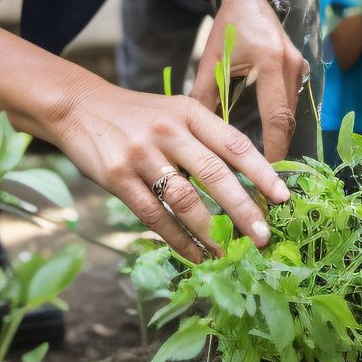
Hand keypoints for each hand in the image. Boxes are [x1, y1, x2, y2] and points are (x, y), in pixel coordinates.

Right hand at [48, 80, 289, 263]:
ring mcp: (142, 155)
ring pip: (185, 200)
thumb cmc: (135, 115)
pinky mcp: (118, 178)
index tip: (282, 198)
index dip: (261, 172)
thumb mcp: (173, 112)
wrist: (78, 107)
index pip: (234, 144)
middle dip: (243, 210)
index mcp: (189, 113)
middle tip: (263, 237)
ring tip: (229, 253)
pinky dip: (177, 240)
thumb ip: (203, 138)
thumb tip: (244, 183)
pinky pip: (154, 216)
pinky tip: (194, 254)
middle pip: (215, 174)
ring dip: (211, 232)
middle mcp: (169, 132)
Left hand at [192, 0, 307, 160]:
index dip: (273, 148)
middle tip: (264, 178)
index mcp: (271, 63)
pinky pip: (292, 102)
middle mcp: (291, 66)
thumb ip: (204, 97)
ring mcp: (300, 67)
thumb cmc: (227, 27)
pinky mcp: (300, 68)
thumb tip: (195, 136)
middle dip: (278, 148)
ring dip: (279, 137)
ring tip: (264, 165)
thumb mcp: (211, 61)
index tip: (265, 174)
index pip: (276, 117)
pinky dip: (280, 121)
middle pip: (288, 119)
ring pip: (292, 113)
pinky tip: (267, 138)